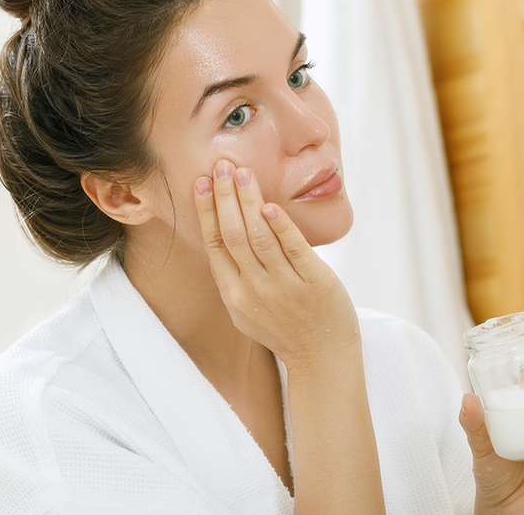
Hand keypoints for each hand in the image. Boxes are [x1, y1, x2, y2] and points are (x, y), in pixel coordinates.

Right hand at [193, 159, 358, 365]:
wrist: (322, 360)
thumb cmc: (285, 330)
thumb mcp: (246, 311)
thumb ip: (233, 278)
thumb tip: (221, 238)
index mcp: (233, 294)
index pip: (214, 244)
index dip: (206, 211)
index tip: (200, 182)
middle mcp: (254, 290)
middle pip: (232, 235)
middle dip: (224, 197)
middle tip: (221, 165)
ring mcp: (284, 288)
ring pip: (259, 237)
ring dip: (249, 202)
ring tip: (243, 173)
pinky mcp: (314, 284)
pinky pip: (294, 249)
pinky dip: (281, 227)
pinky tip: (270, 206)